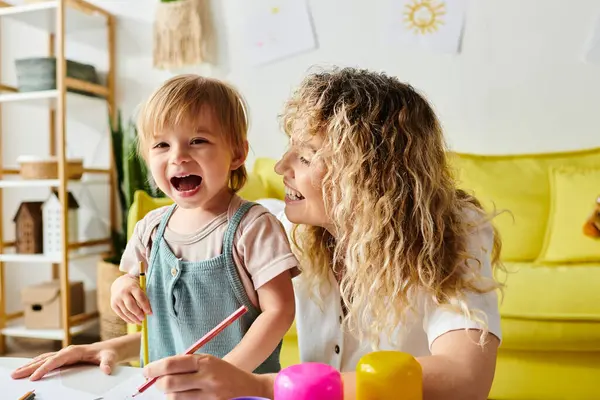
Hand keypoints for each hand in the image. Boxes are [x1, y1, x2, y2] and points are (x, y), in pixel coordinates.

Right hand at [10, 343, 117, 380]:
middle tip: (16, 375)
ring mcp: (65, 355)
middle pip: (45, 359)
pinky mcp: (64, 358)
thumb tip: (106, 369)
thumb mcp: (110, 358)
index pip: (57, 359)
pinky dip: (36, 364)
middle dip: (30, 367)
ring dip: (30, 366)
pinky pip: (46, 361)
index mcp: (75, 351)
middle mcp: (67, 352)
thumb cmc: (108, 353)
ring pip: (43, 359)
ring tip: (16, 373)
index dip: (45, 368)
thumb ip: (108, 363)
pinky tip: (28, 369)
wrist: (110, 350)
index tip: (35, 376)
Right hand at [111, 273, 151, 324]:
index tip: (150, 313)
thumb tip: (148, 312)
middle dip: (138, 314)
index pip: (140, 297)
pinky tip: (133, 321)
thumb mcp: (140, 288)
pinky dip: (127, 319)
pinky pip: (121, 314)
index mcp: (132, 287)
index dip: (145, 306)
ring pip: (126, 311)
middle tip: (143, 319)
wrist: (119, 283)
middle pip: (131, 305)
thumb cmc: (134, 287)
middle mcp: (123, 293)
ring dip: (133, 319)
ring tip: (140, 322)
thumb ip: (144, 298)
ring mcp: (117, 299)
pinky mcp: (113, 305)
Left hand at [144, 354, 273, 399]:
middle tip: (157, 383)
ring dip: (170, 395)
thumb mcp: (210, 362)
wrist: (250, 389)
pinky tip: (185, 397)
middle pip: (169, 383)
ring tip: (176, 390)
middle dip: (159, 384)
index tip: (146, 371)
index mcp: (205, 361)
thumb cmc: (226, 374)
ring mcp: (209, 395)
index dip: (154, 368)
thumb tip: (160, 371)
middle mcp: (207, 378)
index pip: (172, 364)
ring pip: (175, 398)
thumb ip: (188, 365)